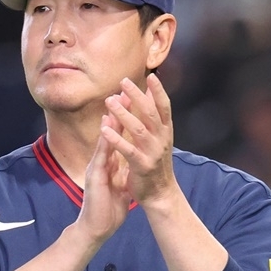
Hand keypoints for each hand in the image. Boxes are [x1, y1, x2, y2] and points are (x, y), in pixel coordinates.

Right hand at [77, 108, 130, 244]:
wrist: (96, 228)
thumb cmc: (108, 209)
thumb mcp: (118, 186)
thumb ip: (121, 173)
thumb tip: (129, 163)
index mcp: (110, 163)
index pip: (119, 138)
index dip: (128, 120)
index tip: (137, 103)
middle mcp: (102, 161)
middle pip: (112, 133)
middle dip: (121, 113)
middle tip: (127, 92)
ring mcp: (96, 167)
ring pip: (104, 140)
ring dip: (111, 122)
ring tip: (116, 102)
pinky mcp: (94, 176)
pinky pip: (100, 157)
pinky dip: (104, 143)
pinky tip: (107, 130)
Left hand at [100, 73, 175, 206]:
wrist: (161, 194)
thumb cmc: (156, 164)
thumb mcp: (159, 139)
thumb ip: (154, 119)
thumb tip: (151, 94)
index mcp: (166, 132)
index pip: (164, 107)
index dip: (158, 91)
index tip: (151, 76)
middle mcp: (162, 140)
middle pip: (150, 113)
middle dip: (137, 96)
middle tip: (123, 82)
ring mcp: (152, 152)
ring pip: (138, 129)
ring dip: (123, 114)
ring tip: (109, 101)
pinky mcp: (141, 165)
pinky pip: (127, 150)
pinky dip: (115, 138)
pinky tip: (104, 129)